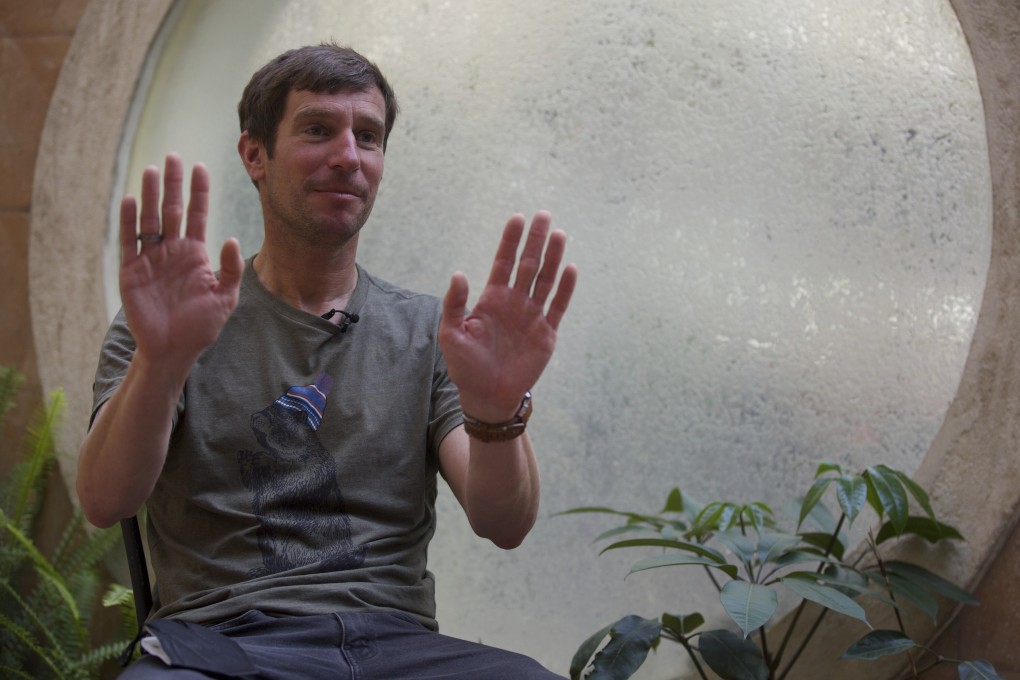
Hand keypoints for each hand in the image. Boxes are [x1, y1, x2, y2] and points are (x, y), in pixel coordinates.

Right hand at [119, 153, 243, 367]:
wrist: (174, 349)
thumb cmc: (201, 325)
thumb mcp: (225, 298)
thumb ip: (230, 270)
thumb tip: (230, 238)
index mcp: (195, 254)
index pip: (197, 214)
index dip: (198, 191)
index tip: (201, 166)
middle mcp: (173, 251)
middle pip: (172, 210)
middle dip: (174, 184)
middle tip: (174, 156)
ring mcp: (151, 258)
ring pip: (151, 219)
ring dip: (151, 195)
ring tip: (153, 170)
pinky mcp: (132, 270)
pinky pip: (130, 240)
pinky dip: (130, 221)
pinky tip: (133, 200)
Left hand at [439, 211, 577, 421]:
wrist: (488, 396)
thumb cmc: (466, 366)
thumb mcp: (451, 335)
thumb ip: (454, 305)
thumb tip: (458, 274)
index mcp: (492, 299)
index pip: (504, 262)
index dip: (510, 241)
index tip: (517, 218)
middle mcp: (515, 302)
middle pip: (528, 264)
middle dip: (536, 240)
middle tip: (544, 215)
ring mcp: (532, 316)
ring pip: (545, 280)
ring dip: (553, 258)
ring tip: (560, 235)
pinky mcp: (546, 333)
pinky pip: (558, 306)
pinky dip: (566, 288)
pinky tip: (571, 268)